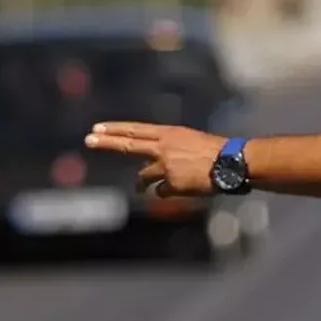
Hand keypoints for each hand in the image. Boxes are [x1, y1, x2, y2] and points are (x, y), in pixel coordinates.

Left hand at [84, 122, 226, 196]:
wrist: (231, 163)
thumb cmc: (217, 152)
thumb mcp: (191, 141)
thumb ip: (171, 149)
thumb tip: (158, 161)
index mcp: (170, 133)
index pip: (136, 130)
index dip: (116, 129)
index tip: (98, 128)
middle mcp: (163, 147)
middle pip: (129, 144)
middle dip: (106, 143)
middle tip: (88, 139)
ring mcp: (166, 165)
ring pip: (144, 176)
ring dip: (141, 183)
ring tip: (140, 188)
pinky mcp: (172, 183)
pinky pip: (162, 191)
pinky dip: (168, 192)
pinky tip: (181, 190)